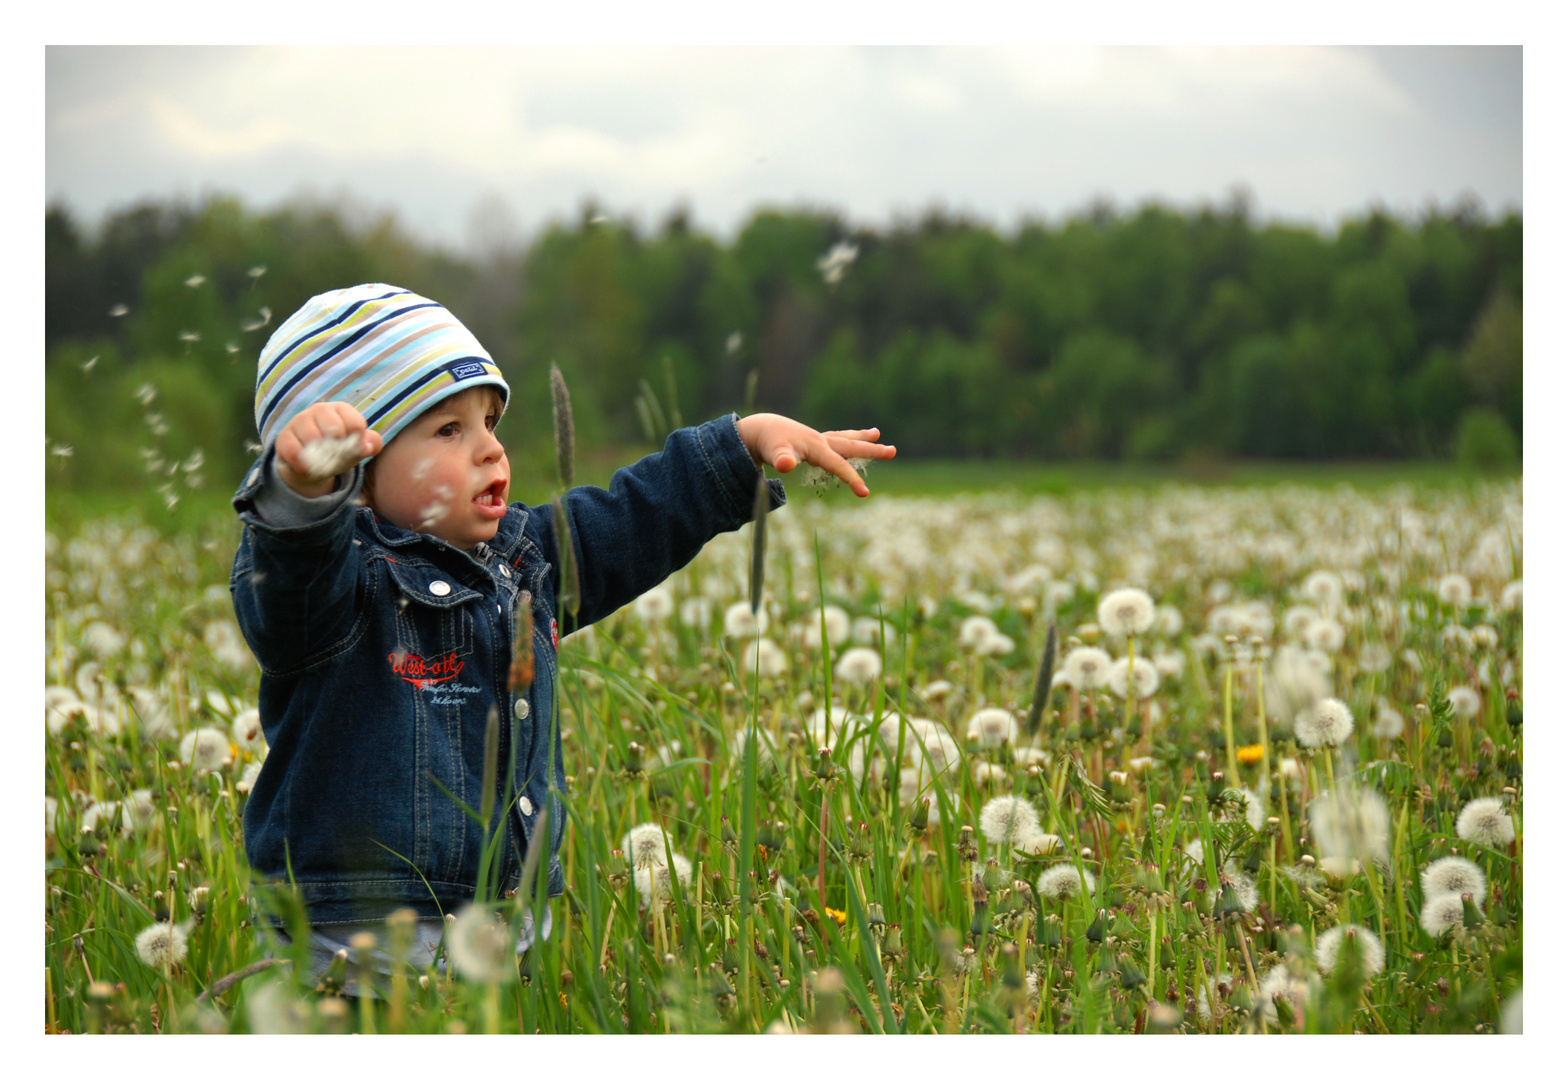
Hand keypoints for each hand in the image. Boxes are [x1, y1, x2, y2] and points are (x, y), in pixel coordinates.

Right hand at [274, 402, 383, 496]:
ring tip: (322, 462)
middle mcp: (320, 410)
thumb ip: (370, 444)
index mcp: (341, 410)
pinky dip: (302, 464)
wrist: (310, 465)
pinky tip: (307, 468)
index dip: (357, 442)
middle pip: (334, 428)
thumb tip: (367, 446)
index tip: (352, 449)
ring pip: (313, 438)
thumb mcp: (357, 448)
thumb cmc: (338, 451)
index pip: (356, 423)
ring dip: (321, 457)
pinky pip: (293, 450)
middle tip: (336, 457)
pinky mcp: (284, 437)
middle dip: (339, 449)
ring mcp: (300, 421)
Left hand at [735, 413, 895, 497]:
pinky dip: (847, 438)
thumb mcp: (775, 453)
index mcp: (817, 447)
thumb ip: (782, 459)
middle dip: (871, 450)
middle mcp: (821, 441)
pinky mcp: (813, 440)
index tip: (865, 494)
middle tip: (892, 451)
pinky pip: (836, 440)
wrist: (761, 429)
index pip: (839, 465)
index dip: (852, 479)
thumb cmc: (769, 444)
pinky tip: (851, 439)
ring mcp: (818, 439)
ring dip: (861, 438)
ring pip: (844, 439)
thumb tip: (786, 465)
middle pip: (850, 446)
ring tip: (877, 433)